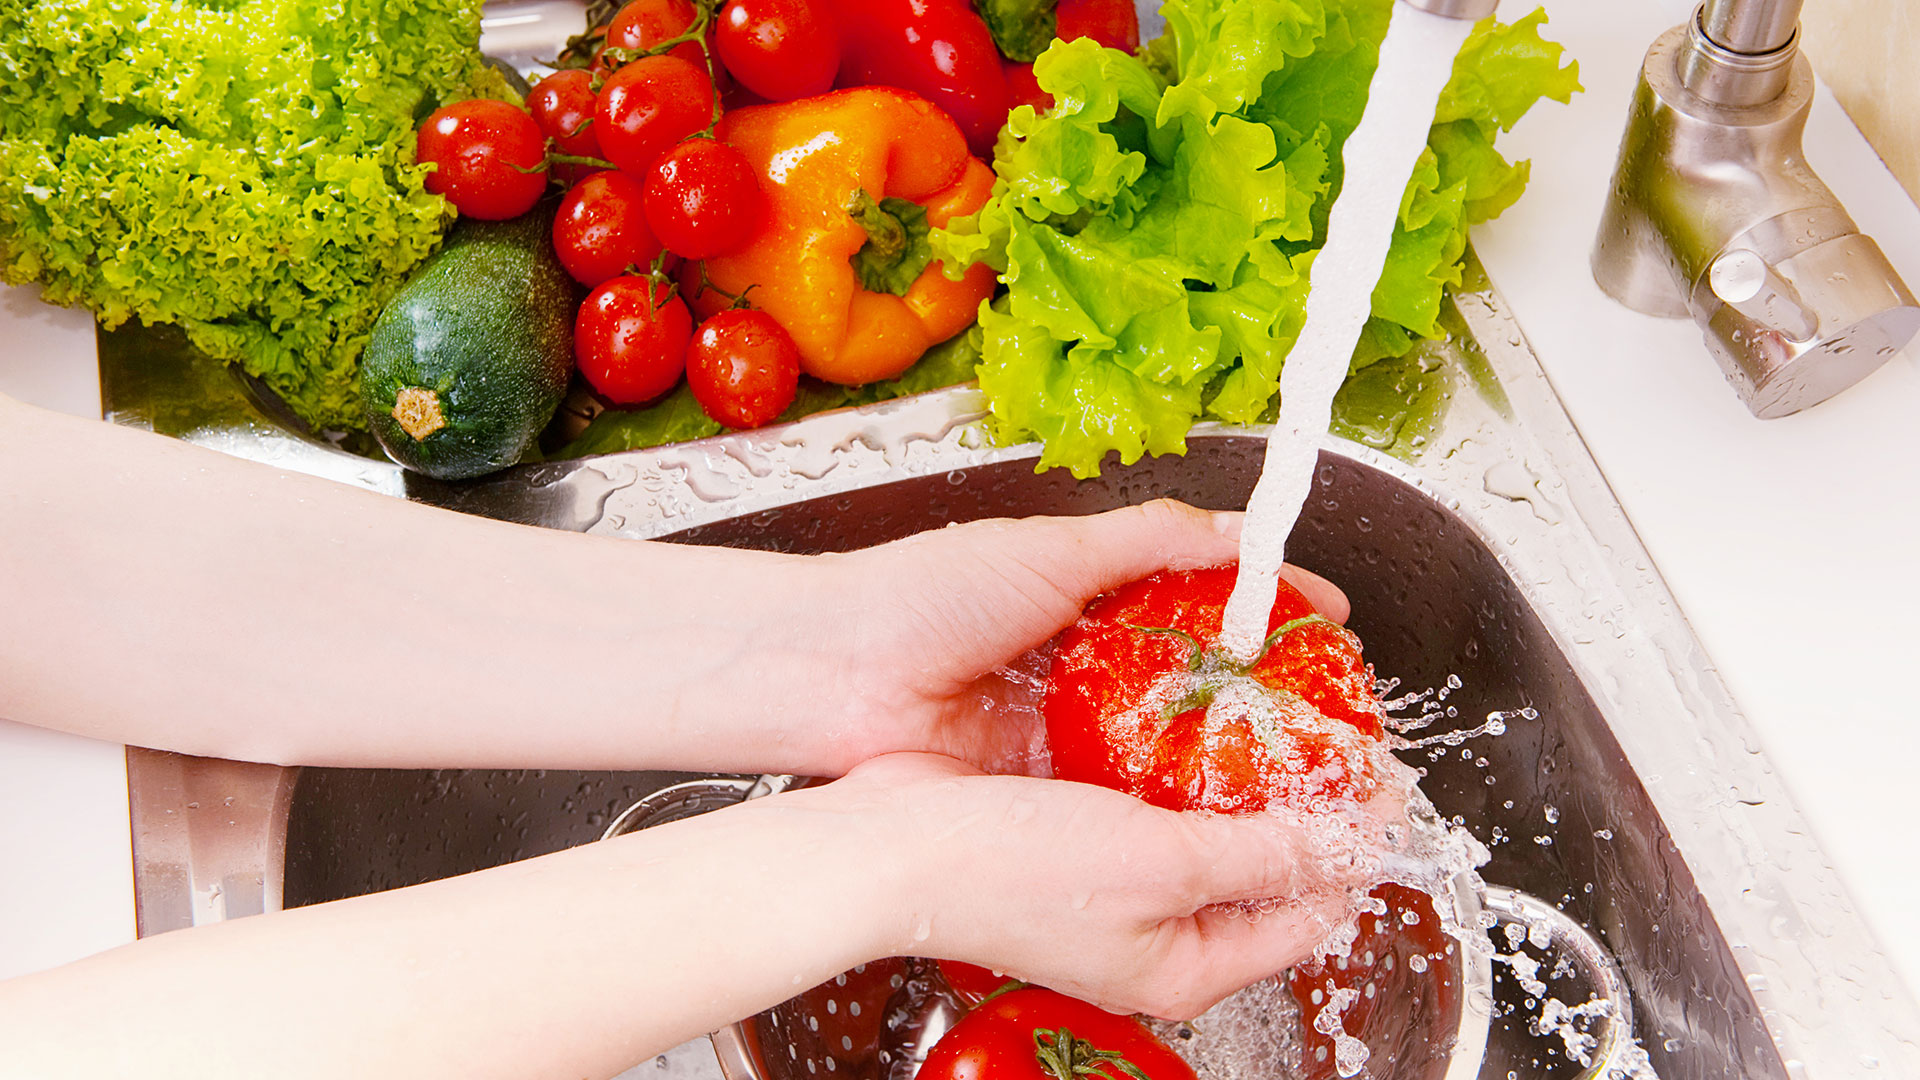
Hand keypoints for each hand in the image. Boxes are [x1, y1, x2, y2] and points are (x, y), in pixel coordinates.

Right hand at [787, 751, 1393, 1019]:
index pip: (1308, 914)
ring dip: (1244, 776)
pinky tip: (1192, 713)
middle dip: (1304, 807)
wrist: (890, 843)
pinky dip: (1180, 762)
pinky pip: (1153, 798)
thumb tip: (1347, 842)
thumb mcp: (1163, 864)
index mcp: (1187, 966)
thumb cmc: (1010, 871)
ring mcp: (1118, 886)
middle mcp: (1157, 933)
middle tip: (1336, 737)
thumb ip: (1263, 856)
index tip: (1383, 781)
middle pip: (1264, 872)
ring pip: (1211, 828)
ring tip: (1278, 713)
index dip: (1354, 847)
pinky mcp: (1080, 836)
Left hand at [809, 500, 1349, 772]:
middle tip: (1336, 725)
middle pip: (1198, 688)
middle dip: (1266, 707)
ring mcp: (1067, 733)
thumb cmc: (925, 595)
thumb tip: (1244, 533)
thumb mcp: (1051, 550)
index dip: (1270, 615)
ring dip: (1228, 767)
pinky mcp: (1043, 791)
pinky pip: (1121, 802)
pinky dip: (1169, 810)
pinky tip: (1225, 820)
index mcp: (1089, 601)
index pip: (1205, 604)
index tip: (1336, 629)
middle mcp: (1086, 670)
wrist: (834, 676)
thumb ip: (1151, 540)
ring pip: (1167, 752)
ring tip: (1304, 779)